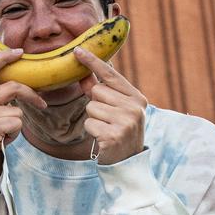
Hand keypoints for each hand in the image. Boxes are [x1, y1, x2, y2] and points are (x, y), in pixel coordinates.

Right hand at [0, 48, 44, 194]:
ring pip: (17, 109)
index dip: (3, 57)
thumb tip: (17, 86)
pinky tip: (4, 141)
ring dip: (17, 124)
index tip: (20, 52)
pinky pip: (17, 122)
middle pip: (12, 86)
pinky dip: (16, 134)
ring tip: (5, 135)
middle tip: (42, 104)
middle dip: (31, 96)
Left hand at [75, 48, 146, 164]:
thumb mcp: (116, 110)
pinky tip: (103, 139)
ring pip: (91, 107)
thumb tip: (84, 75)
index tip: (77, 50)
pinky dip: (92, 131)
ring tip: (106, 129)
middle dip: (96, 105)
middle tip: (108, 120)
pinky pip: (89, 123)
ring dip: (93, 119)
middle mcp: (134, 108)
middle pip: (97, 91)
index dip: (93, 62)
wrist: (128, 164)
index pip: (111, 75)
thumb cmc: (119, 132)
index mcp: (137, 98)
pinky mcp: (114, 135)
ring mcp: (126, 121)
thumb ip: (102, 92)